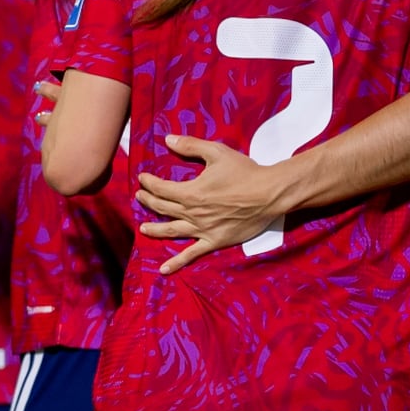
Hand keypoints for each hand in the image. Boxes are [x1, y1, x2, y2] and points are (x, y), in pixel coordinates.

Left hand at [135, 134, 286, 274]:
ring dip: (154, 229)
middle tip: (140, 196)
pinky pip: (192, 254)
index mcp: (191, 192)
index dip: (149, 183)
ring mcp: (202, 230)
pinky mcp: (214, 241)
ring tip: (143, 228)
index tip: (142, 178)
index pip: (161, 188)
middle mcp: (192, 213)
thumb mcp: (217, 152)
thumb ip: (191, 146)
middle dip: (148, 201)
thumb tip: (168, 140)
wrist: (269, 194)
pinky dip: (176, 262)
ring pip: (171, 231)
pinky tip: (164, 270)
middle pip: (163, 208)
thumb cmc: (244, 172)